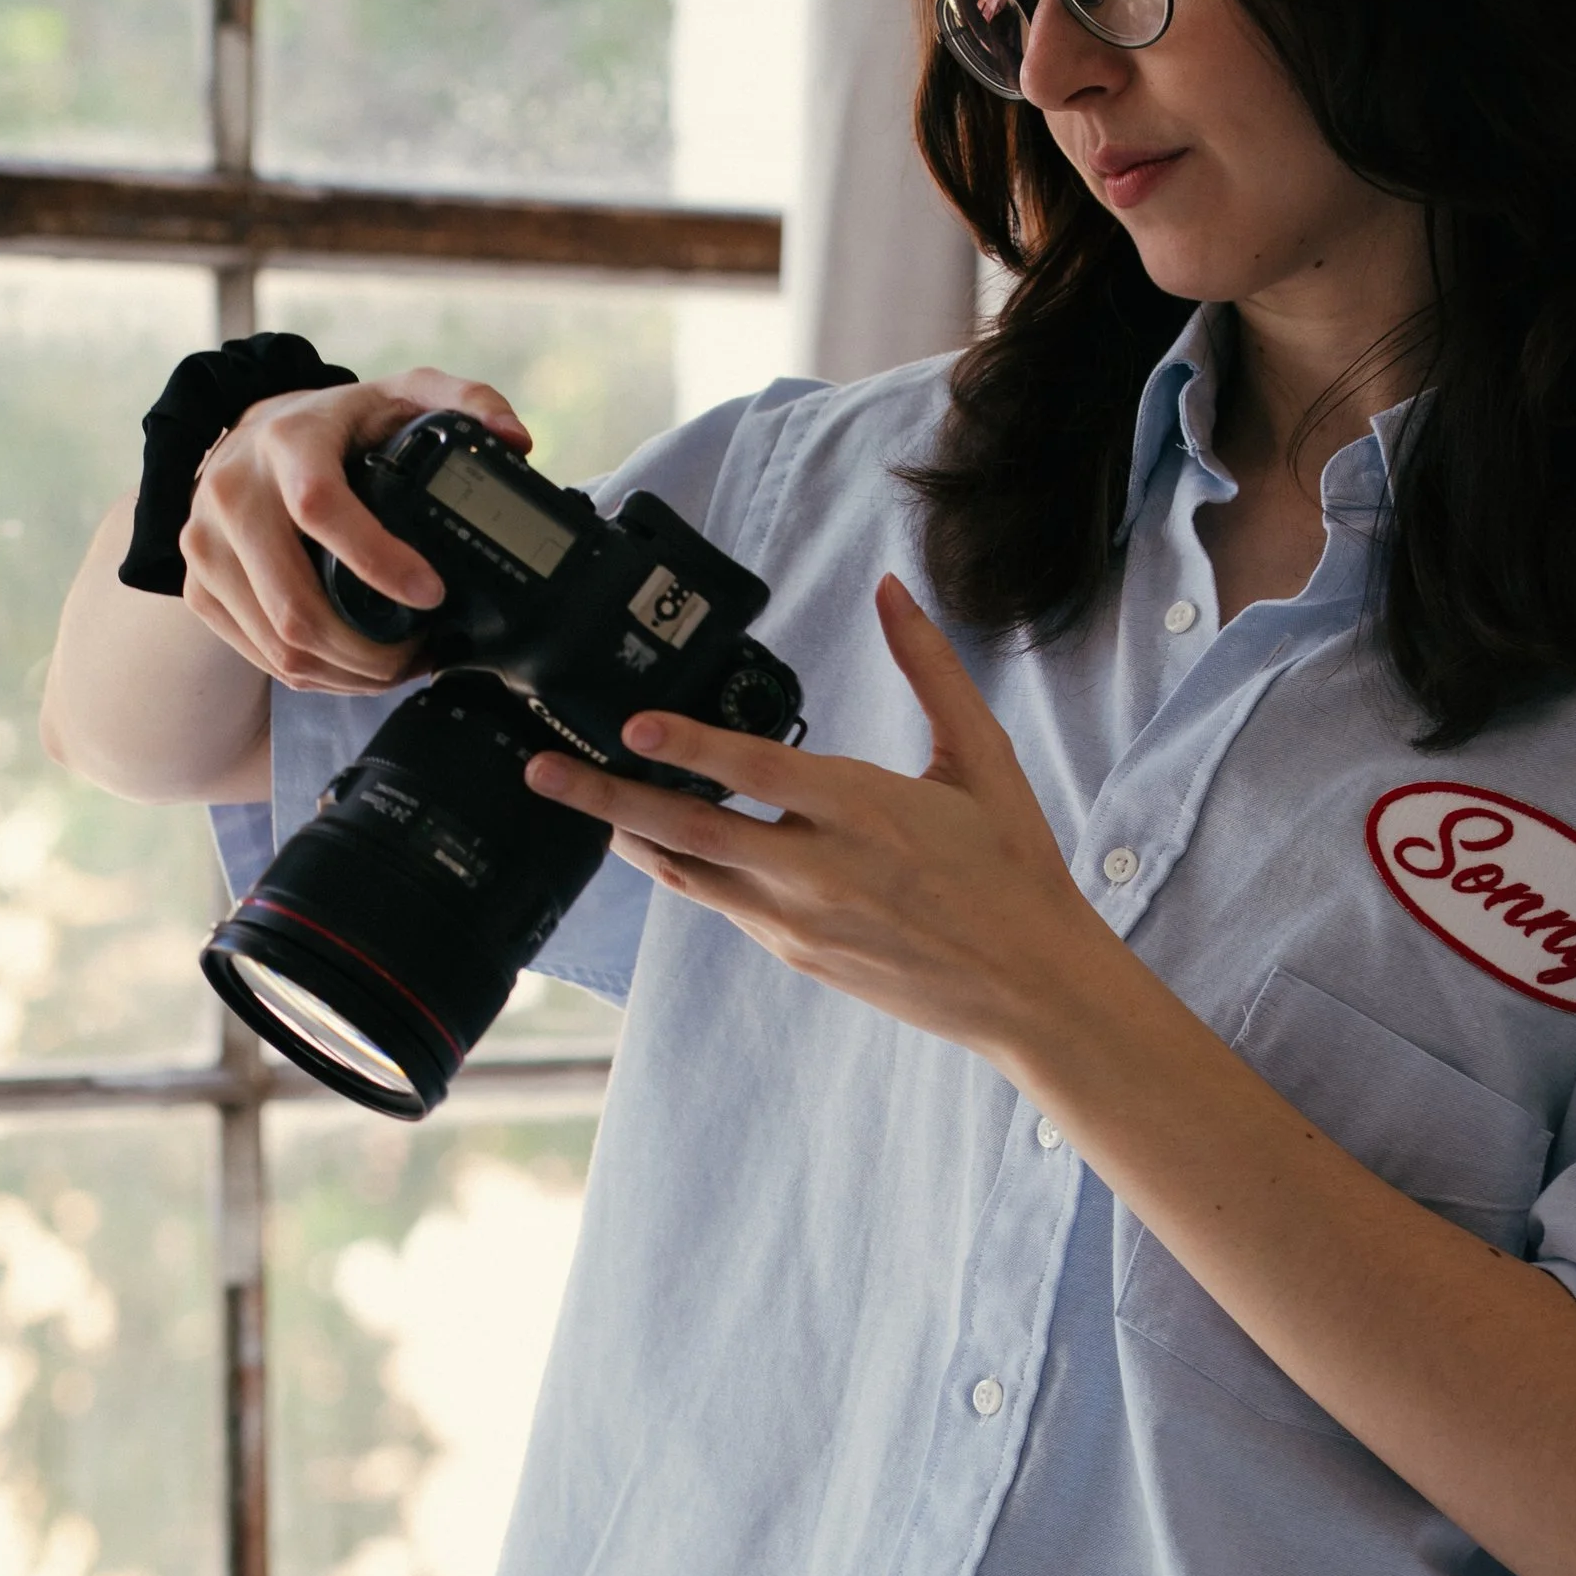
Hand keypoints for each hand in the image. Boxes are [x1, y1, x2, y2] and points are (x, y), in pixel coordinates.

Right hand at [178, 369, 530, 692]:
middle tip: (426, 652)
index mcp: (287, 443)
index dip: (379, 561)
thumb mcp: (401, 395)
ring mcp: (204, 545)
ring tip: (400, 666)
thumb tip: (517, 441)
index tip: (433, 594)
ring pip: (278, 644)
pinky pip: (260, 657)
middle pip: (295, 604)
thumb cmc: (339, 426)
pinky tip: (357, 668)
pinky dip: (317, 676)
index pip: (321, 508)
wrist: (250, 435)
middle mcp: (231, 493)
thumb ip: (467, 400)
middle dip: (372, 650)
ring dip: (349, 674)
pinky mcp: (197, 587)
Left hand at [522, 575, 1123, 1065]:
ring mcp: (801, 922)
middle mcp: (820, 871)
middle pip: (690, 831)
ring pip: (690, 876)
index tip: (631, 725)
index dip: (687, 745)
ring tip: (580, 807)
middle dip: (607, 799)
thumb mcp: (981, 758)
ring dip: (630, 838)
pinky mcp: (798, 955)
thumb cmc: (1012, 867)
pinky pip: (724, 906)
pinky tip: (660, 846)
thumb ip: (929, 669)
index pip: (755, 773)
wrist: (1030, 985)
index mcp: (865, 811)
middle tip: (544, 772)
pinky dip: (685, 871)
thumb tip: (893, 590)